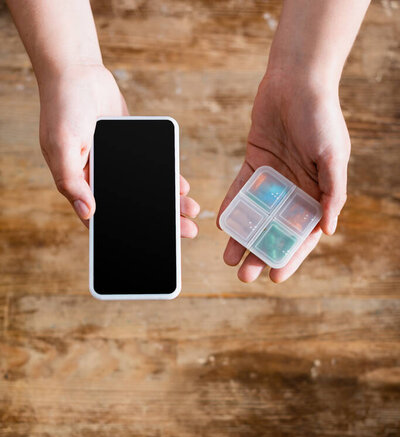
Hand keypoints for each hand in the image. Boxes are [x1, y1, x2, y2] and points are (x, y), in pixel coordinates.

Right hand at [38, 64, 198, 235]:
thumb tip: (89, 212)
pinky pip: (153, 169)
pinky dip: (169, 178)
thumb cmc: (62, 107)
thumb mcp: (62, 147)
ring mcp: (118, 165)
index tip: (153, 248)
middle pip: (133, 209)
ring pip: (147, 192)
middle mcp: (101, 180)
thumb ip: (72, 181)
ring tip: (191, 211)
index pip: (106, 221)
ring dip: (169, 202)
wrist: (77, 71)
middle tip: (186, 232)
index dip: (127, 236)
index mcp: (81, 186)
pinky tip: (183, 187)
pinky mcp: (132, 149)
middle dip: (161, 222)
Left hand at [217, 72, 350, 282]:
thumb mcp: (333, 156)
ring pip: (256, 216)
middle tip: (245, 275)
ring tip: (229, 260)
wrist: (296, 80)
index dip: (290, 257)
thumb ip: (332, 193)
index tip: (275, 277)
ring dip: (243, 238)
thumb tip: (327, 229)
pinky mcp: (254, 163)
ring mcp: (274, 178)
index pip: (302, 234)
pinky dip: (233, 209)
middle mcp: (295, 189)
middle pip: (275, 231)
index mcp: (317, 192)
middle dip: (260, 254)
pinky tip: (222, 226)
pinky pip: (241, 191)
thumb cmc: (321, 116)